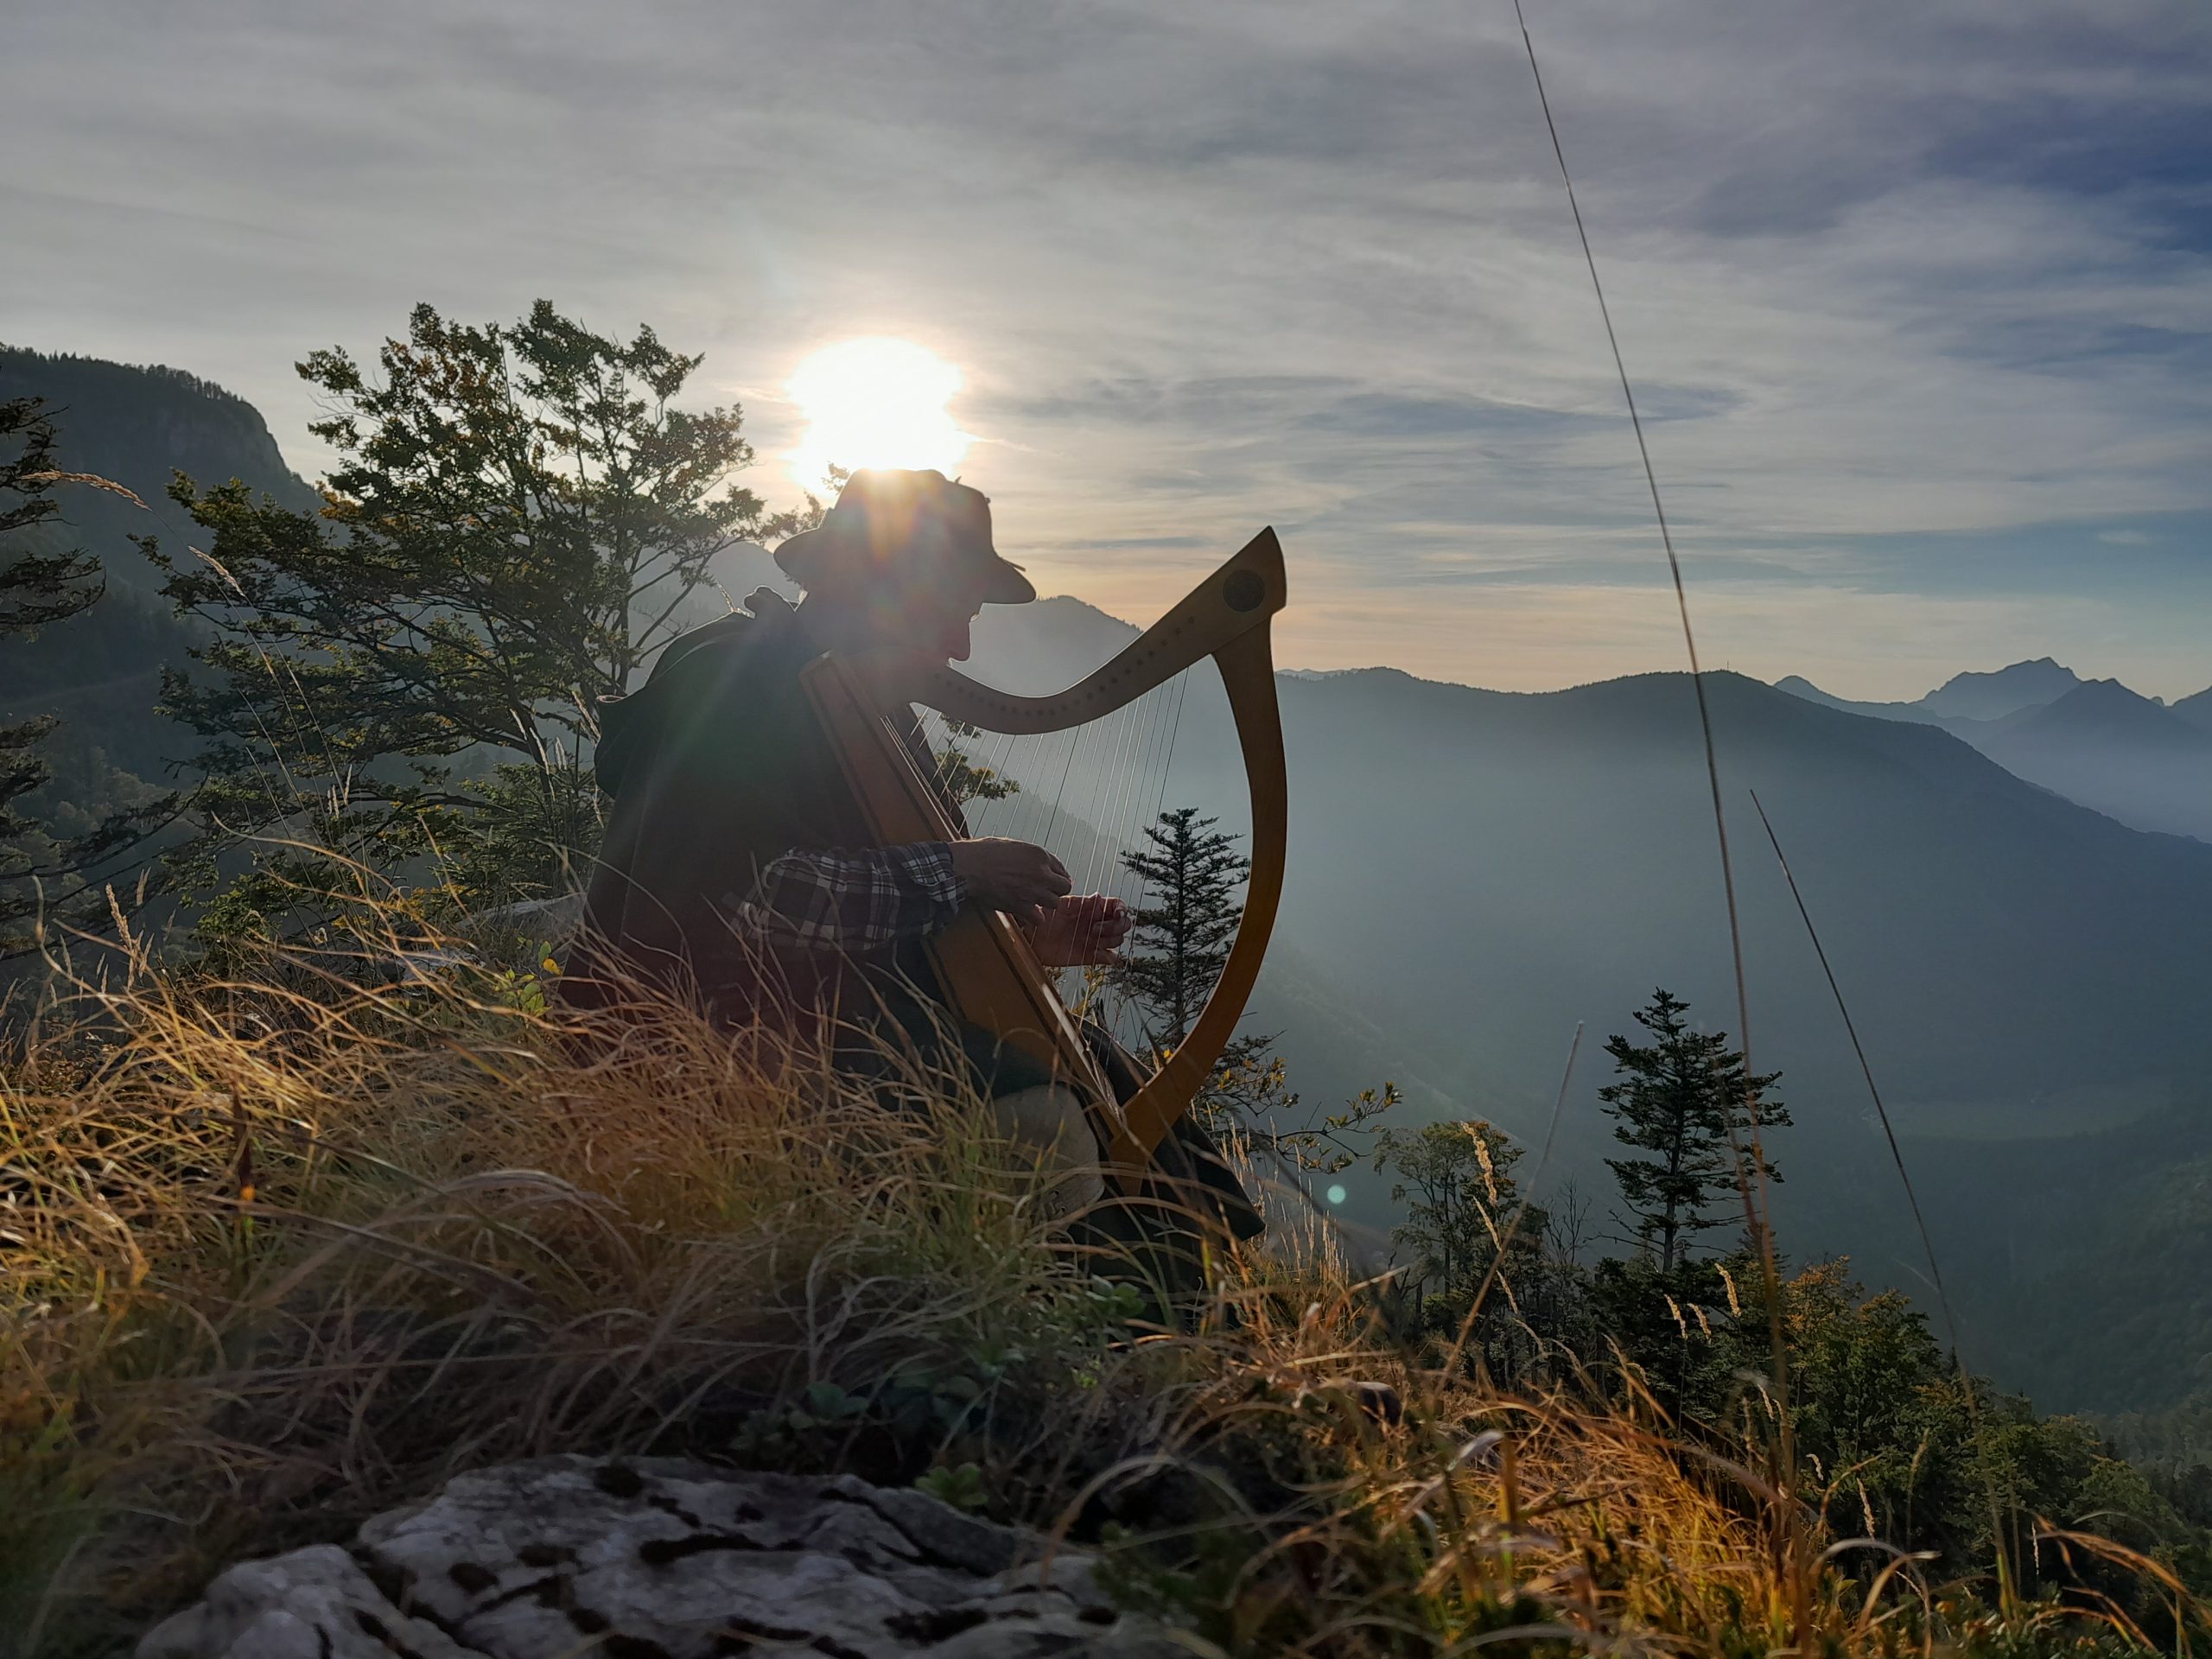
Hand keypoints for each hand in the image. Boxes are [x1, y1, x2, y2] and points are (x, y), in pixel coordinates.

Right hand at [949, 837, 1071, 916]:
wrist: (970, 867)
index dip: (1056, 876)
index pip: (1062, 869)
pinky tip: (1026, 913)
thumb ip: (1029, 856)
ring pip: (1055, 903)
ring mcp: (1033, 891)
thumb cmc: (984, 853)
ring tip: (1034, 901)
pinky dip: (1033, 918)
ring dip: (1045, 903)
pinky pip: (1039, 919)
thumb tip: (1033, 863)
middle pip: (1065, 887)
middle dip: (1056, 890)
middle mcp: (1041, 873)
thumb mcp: (1013, 845)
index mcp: (1040, 855)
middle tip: (1045, 891)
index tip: (1052, 880)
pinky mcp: (1022, 906)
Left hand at [1030, 894, 1131, 966]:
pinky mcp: (1089, 955)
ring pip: (1118, 940)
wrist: (1029, 936)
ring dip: (1108, 940)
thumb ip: (1079, 903)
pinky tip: (1095, 952)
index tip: (1117, 914)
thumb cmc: (1041, 917)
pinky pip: (1110, 957)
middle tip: (1094, 929)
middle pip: (1123, 924)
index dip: (1122, 909)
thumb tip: (1098, 897)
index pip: (1117, 906)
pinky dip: (1109, 957)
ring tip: (1088, 940)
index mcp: (1091, 908)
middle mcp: (1096, 922)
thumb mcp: (1058, 905)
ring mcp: (1094, 939)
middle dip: (1114, 927)